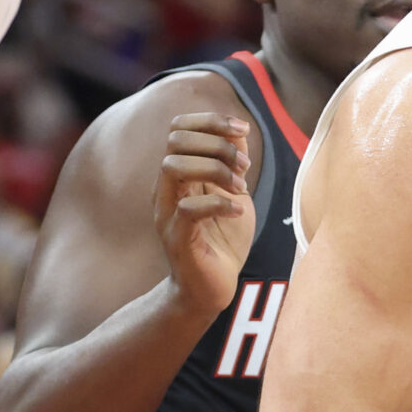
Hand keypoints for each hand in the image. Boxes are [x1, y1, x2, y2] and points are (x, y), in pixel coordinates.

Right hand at [158, 114, 256, 315]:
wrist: (211, 290)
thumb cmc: (222, 242)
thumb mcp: (233, 194)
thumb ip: (232, 162)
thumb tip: (238, 130)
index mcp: (178, 175)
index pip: (178, 128)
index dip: (210, 120)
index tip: (242, 130)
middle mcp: (166, 190)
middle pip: (175, 141)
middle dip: (216, 144)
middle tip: (244, 168)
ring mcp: (167, 214)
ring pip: (173, 167)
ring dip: (215, 170)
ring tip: (241, 189)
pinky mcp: (177, 239)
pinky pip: (188, 209)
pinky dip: (219, 204)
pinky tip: (238, 211)